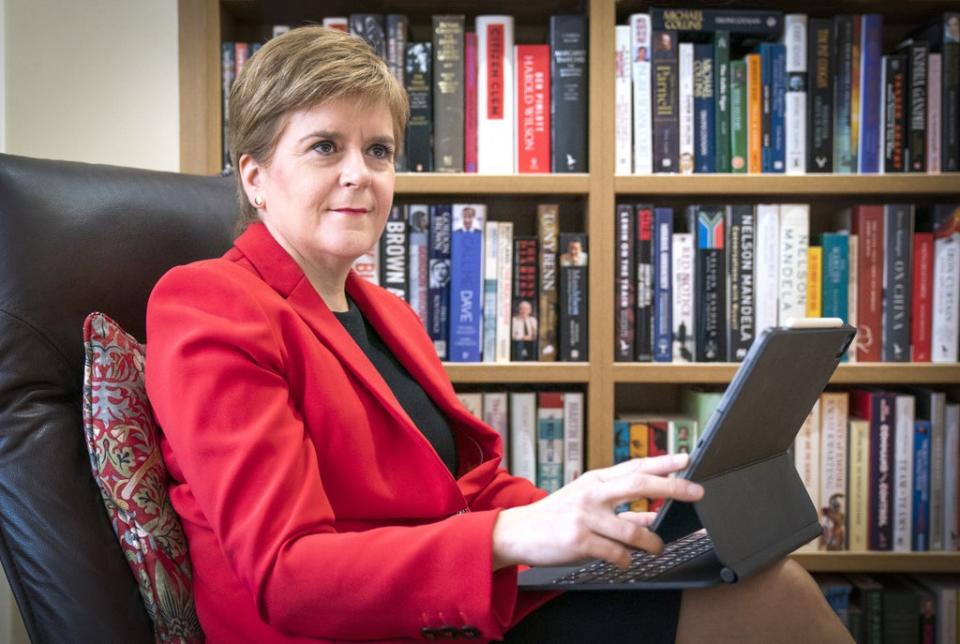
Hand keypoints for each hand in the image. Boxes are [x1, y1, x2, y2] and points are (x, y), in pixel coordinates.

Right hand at [491, 454, 703, 570]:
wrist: (517, 532)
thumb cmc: (555, 518)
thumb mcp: (587, 505)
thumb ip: (622, 511)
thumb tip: (654, 517)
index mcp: (595, 481)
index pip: (635, 466)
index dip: (663, 462)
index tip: (686, 459)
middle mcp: (592, 493)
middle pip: (640, 485)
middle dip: (672, 488)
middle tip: (696, 492)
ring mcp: (585, 516)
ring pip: (632, 529)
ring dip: (651, 542)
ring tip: (656, 547)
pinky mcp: (579, 540)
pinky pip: (615, 553)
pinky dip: (625, 560)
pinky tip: (624, 561)